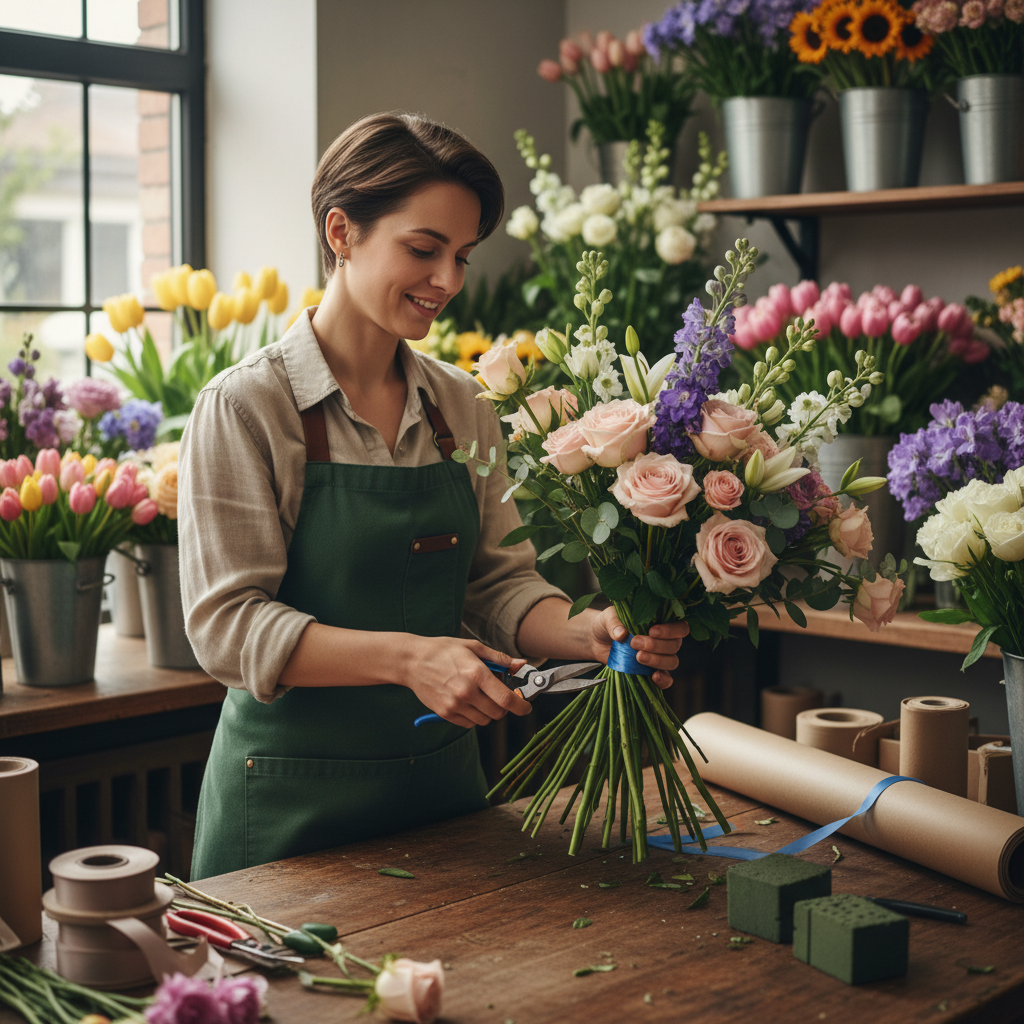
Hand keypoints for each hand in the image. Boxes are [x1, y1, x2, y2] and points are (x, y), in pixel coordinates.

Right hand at [404, 636, 531, 728]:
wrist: (412, 661)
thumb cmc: (443, 651)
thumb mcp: (473, 647)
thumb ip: (499, 659)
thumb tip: (520, 664)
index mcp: (477, 673)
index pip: (507, 699)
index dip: (521, 706)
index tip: (526, 707)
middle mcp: (467, 692)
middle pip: (498, 713)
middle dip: (504, 707)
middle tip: (498, 695)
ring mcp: (455, 705)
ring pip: (485, 720)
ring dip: (488, 712)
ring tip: (479, 696)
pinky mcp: (445, 713)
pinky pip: (469, 723)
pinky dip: (473, 716)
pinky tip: (467, 701)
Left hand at [588, 607, 688, 690]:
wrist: (598, 640)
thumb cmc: (608, 624)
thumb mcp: (608, 618)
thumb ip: (615, 623)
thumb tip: (621, 634)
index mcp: (661, 622)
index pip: (680, 627)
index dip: (670, 630)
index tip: (652, 631)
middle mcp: (665, 640)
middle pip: (675, 645)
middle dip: (656, 645)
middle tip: (635, 643)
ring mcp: (660, 657)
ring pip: (672, 661)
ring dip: (657, 660)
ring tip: (638, 657)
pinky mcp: (652, 672)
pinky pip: (667, 679)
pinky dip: (663, 680)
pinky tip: (653, 676)